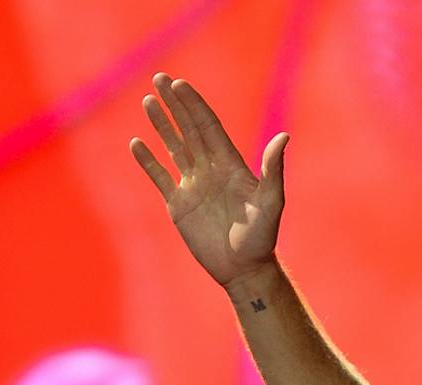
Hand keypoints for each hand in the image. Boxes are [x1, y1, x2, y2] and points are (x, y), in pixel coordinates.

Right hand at [129, 73, 286, 290]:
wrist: (243, 269)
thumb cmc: (262, 238)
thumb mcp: (271, 202)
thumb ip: (273, 170)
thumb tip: (284, 136)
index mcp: (231, 165)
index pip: (208, 127)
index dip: (194, 105)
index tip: (180, 84)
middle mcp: (210, 171)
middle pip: (189, 130)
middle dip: (175, 104)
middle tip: (160, 78)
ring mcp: (193, 186)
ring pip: (174, 148)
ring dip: (161, 125)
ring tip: (149, 101)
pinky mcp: (178, 205)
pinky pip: (160, 177)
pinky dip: (148, 161)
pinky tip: (137, 143)